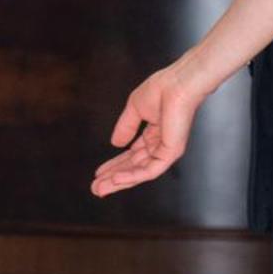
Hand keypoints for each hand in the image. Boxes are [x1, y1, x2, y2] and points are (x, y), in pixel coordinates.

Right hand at [90, 59, 209, 197]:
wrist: (177, 85)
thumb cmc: (161, 89)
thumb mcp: (135, 108)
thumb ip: (125, 127)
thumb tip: (115, 143)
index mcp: (154, 134)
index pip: (132, 155)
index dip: (115, 164)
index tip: (98, 173)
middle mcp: (160, 145)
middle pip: (133, 167)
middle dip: (113, 178)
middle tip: (95, 188)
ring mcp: (166, 151)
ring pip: (139, 173)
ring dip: (118, 182)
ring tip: (100, 189)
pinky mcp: (170, 153)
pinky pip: (149, 171)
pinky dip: (131, 176)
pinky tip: (115, 179)